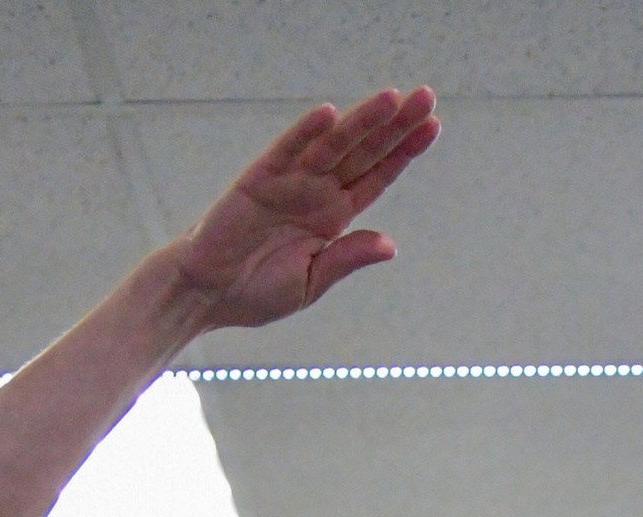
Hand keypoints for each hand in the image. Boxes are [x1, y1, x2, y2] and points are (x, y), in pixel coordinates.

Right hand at [168, 91, 439, 331]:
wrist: (209, 294)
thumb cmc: (257, 292)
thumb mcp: (311, 282)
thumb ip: (346, 259)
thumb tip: (390, 245)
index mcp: (333, 216)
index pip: (376, 176)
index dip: (403, 152)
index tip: (433, 126)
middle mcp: (316, 192)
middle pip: (363, 151)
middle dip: (395, 126)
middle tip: (426, 97)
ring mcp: (290, 181)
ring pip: (333, 145)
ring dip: (362, 122)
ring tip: (393, 100)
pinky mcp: (259, 179)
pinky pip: (287, 151)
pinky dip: (305, 133)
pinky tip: (330, 115)